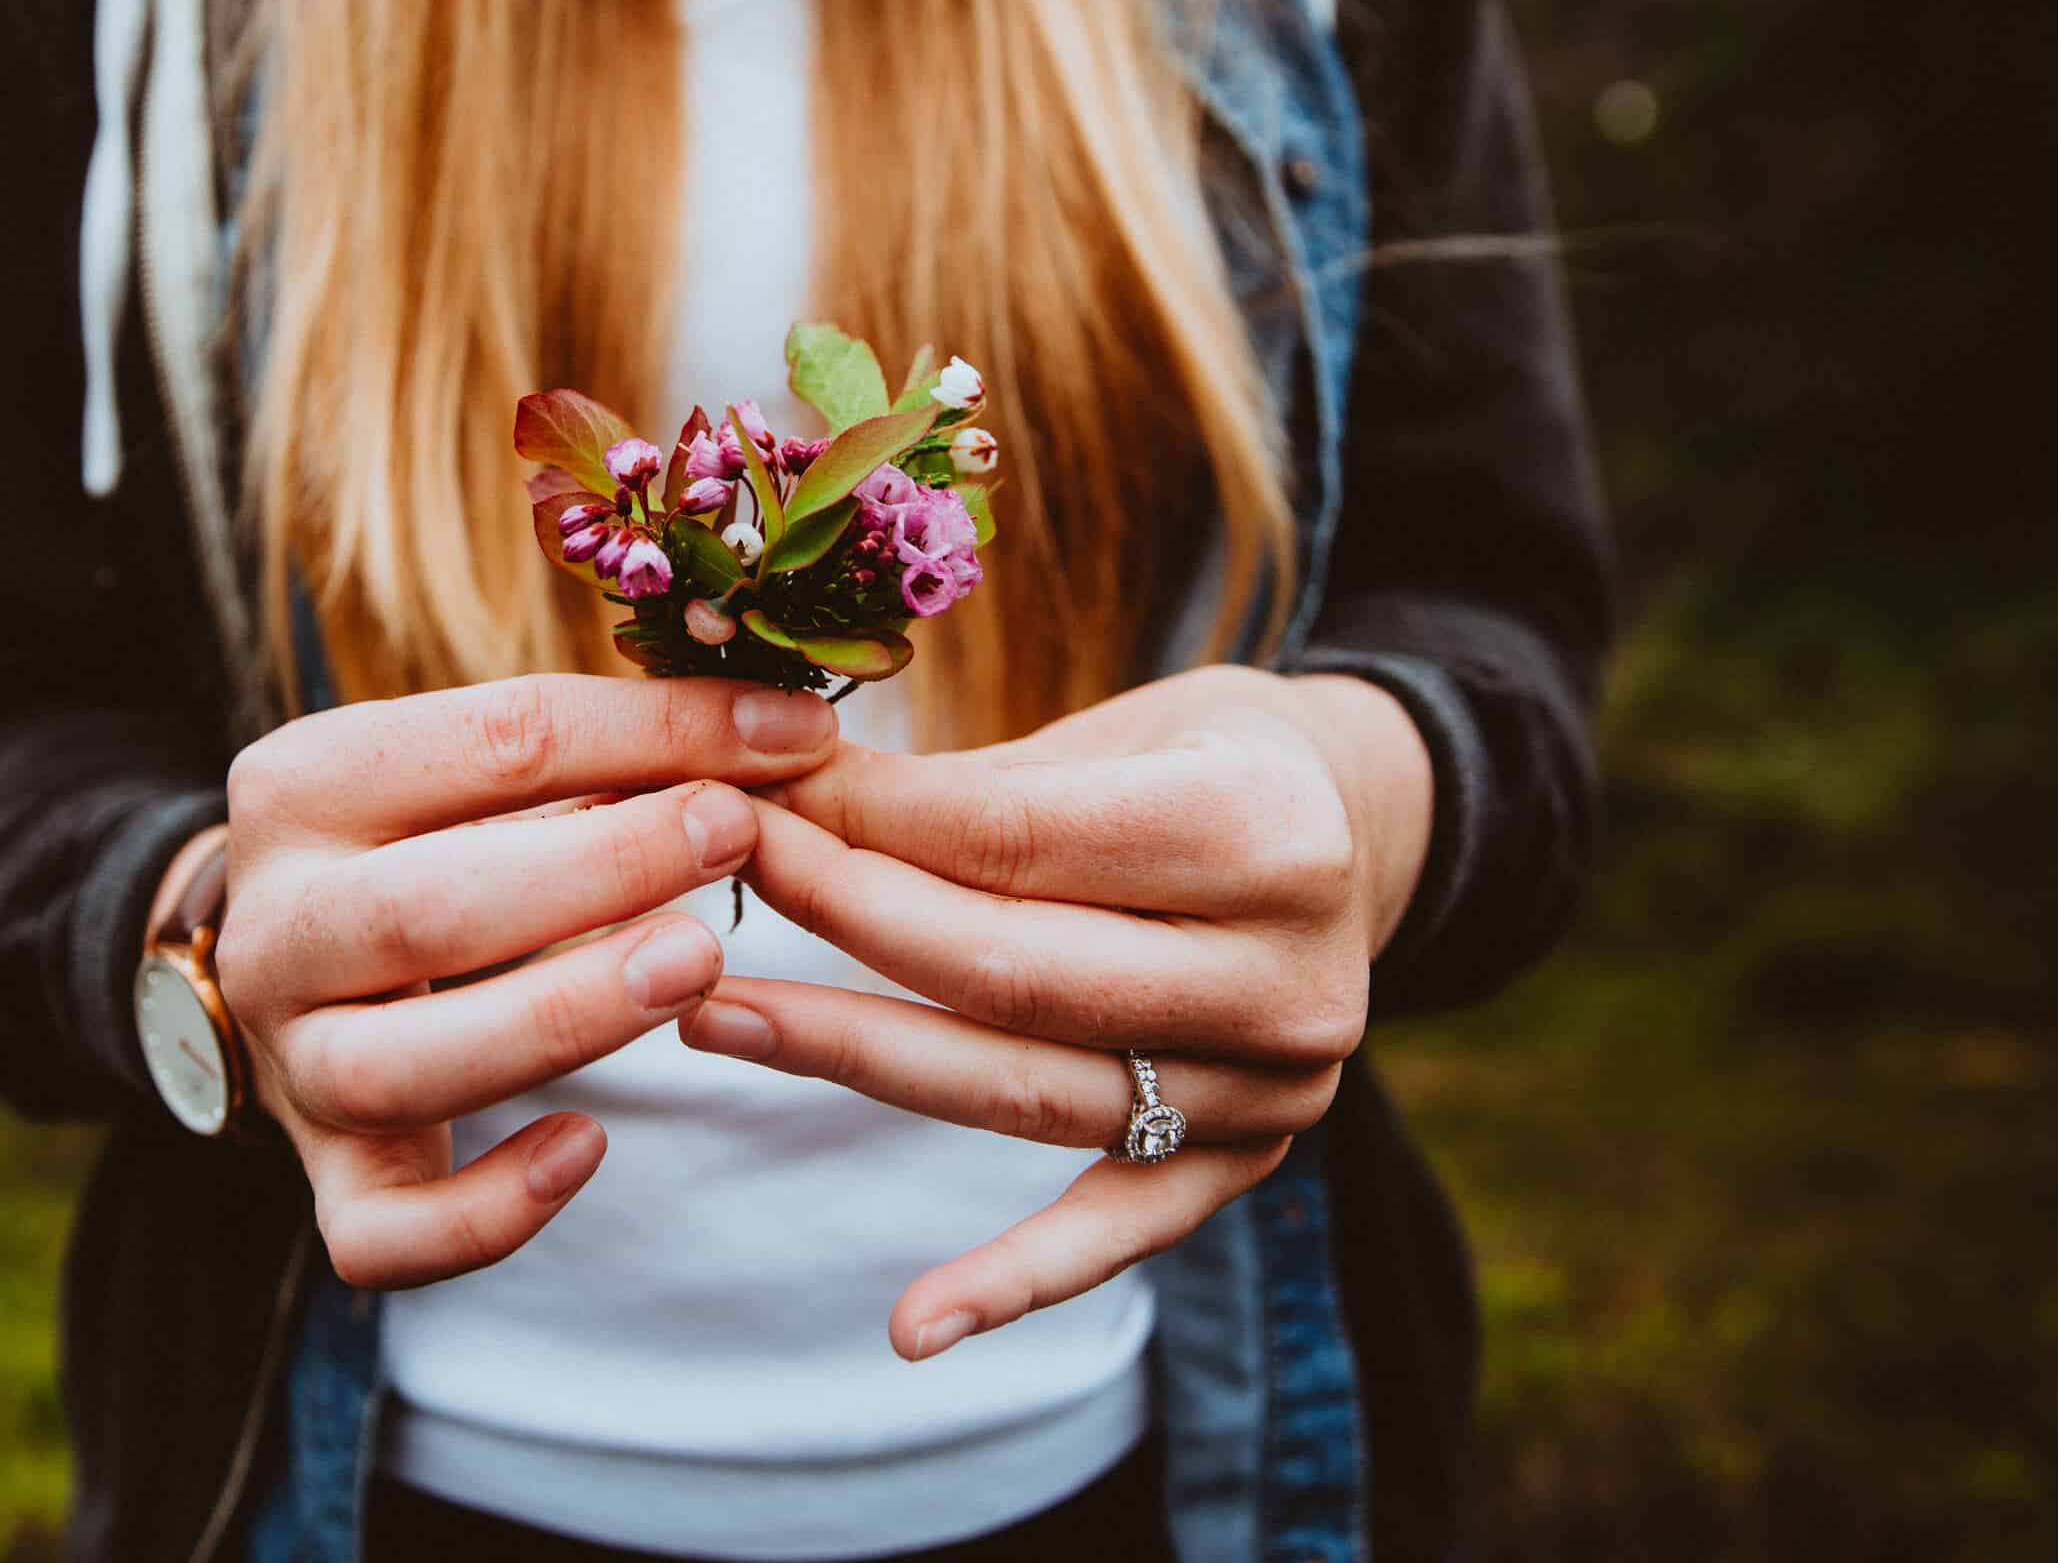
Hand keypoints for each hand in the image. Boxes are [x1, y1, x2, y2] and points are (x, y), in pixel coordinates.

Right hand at [186, 674, 839, 1289]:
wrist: (291, 968)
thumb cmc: (424, 846)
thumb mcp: (478, 776)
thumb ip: (606, 754)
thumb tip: (776, 729)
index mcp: (302, 789)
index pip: (491, 742)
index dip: (654, 730)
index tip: (788, 731)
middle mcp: (272, 930)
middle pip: (422, 909)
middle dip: (596, 871)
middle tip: (735, 835)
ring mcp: (290, 1064)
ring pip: (396, 1070)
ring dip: (558, 1020)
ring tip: (696, 965)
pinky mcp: (327, 1180)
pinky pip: (386, 1233)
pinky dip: (486, 1208)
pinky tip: (586, 1149)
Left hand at [680, 665, 1431, 1357]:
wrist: (1353, 830)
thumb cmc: (1194, 760)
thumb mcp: (1110, 732)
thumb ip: (963, 786)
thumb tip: (760, 786)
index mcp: (1264, 831)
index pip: (1013, 842)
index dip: (861, 824)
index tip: (742, 799)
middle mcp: (1288, 975)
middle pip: (1012, 971)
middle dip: (839, 923)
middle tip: (704, 886)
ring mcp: (1275, 1088)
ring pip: (1032, 1093)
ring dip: (858, 1059)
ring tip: (712, 1021)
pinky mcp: (1250, 1165)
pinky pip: (1117, 1232)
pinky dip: (1015, 1282)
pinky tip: (913, 1325)